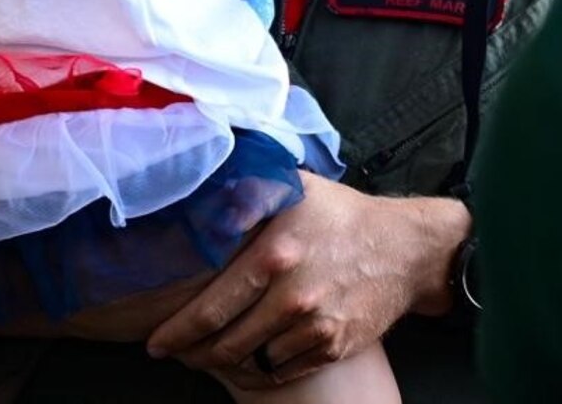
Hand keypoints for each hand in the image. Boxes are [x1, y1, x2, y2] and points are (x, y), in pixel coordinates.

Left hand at [145, 174, 463, 387]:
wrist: (406, 249)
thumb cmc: (341, 215)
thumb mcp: (294, 188)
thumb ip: (246, 192)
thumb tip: (198, 193)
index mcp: (274, 254)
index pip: (210, 308)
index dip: (175, 332)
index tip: (156, 342)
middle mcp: (293, 295)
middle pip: (224, 345)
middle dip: (193, 354)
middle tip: (177, 352)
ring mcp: (314, 326)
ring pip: (251, 363)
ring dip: (225, 364)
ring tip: (209, 355)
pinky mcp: (332, 347)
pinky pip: (281, 373)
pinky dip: (259, 373)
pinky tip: (249, 360)